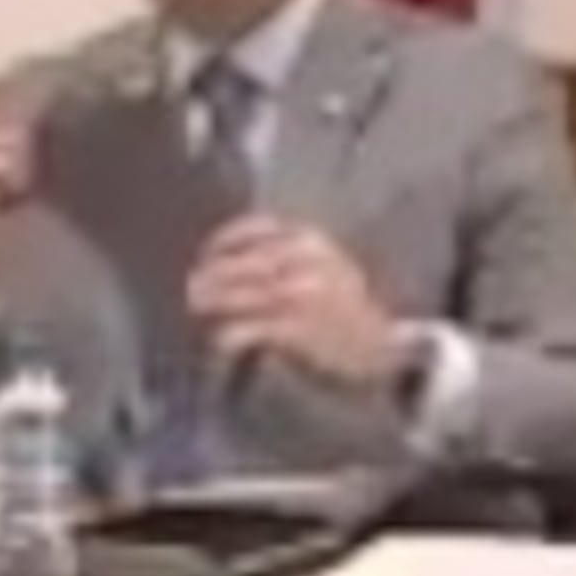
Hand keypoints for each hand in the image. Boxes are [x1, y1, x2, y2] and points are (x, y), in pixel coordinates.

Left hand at [188, 215, 401, 389]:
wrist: (384, 347)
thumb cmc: (348, 307)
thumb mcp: (327, 264)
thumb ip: (288, 253)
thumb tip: (233, 255)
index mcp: (311, 240)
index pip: (255, 228)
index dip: (223, 240)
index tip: (205, 253)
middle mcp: (304, 262)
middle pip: (241, 263)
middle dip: (210, 274)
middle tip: (191, 286)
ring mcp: (300, 296)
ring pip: (240, 294)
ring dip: (213, 302)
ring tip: (195, 308)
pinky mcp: (296, 329)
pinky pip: (250, 329)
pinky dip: (229, 334)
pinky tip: (220, 339)